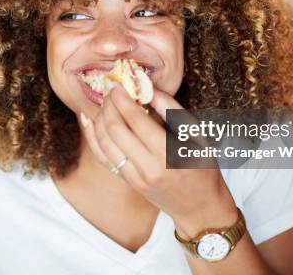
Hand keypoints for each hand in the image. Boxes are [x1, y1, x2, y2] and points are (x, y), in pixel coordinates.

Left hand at [80, 85, 236, 234]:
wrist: (199, 207)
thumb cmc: (203, 168)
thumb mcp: (198, 136)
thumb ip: (173, 111)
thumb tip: (149, 89)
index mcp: (168, 153)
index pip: (136, 120)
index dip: (123, 99)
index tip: (119, 84)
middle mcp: (148, 167)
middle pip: (116, 129)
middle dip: (109, 105)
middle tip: (110, 90)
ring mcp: (135, 177)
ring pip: (105, 143)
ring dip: (100, 118)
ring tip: (104, 102)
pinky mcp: (128, 182)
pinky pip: (103, 158)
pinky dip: (93, 137)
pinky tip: (88, 121)